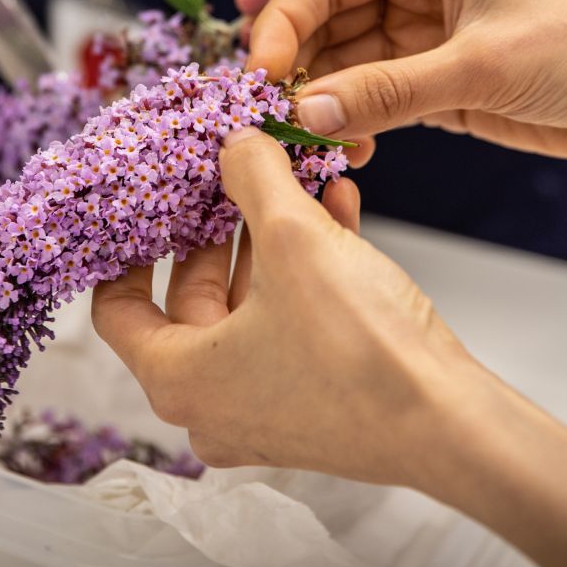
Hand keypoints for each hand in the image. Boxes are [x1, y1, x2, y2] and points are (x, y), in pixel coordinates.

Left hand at [91, 128, 468, 483]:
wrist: (449, 423)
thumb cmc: (358, 347)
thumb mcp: (294, 238)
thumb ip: (254, 177)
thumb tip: (236, 143)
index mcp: (177, 378)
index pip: (117, 310)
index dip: (126, 249)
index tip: (143, 206)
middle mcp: (211, 404)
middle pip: (192, 300)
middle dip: (217, 228)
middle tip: (230, 175)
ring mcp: (264, 411)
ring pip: (250, 307)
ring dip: (273, 240)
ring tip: (296, 178)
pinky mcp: (315, 406)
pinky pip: (292, 325)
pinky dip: (307, 272)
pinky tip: (339, 211)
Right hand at [247, 0, 566, 160]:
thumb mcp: (479, 65)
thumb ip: (387, 90)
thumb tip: (304, 113)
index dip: (283, 24)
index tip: (259, 76)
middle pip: (323, 21)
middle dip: (293, 66)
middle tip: (266, 116)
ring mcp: (421, 36)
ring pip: (341, 65)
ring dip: (319, 102)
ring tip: (306, 142)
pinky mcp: (434, 84)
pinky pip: (370, 101)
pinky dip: (350, 124)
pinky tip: (345, 151)